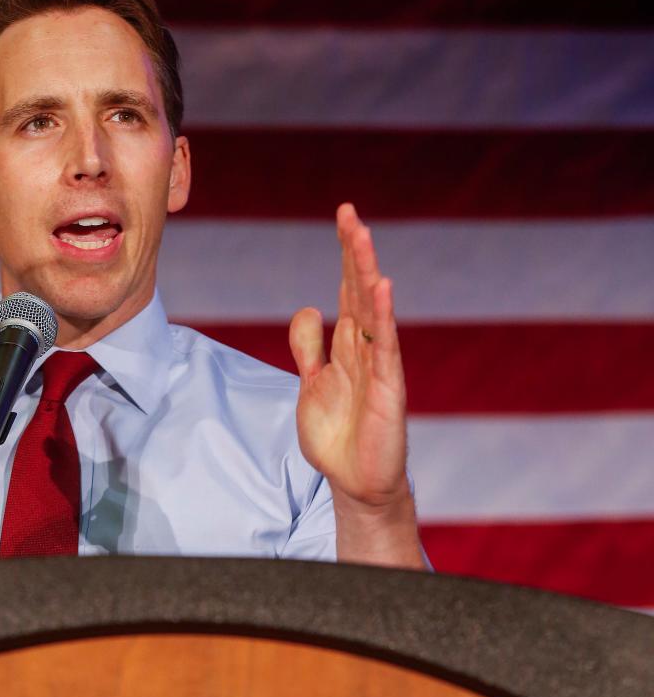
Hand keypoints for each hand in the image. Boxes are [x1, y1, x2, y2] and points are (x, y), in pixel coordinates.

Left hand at [290, 203, 423, 566]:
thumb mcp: (312, 386)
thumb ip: (308, 349)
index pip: (347, 291)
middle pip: (360, 291)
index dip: (344, 256)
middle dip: (354, 252)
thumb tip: (309, 309)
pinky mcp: (388, 389)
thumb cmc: (338, 438)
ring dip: (367, 273)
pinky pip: (385, 348)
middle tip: (349, 213)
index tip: (343, 217)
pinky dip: (383, 317)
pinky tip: (382, 288)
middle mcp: (366, 349)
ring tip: (361, 237)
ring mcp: (379, 367)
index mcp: (347, 347)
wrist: (355, 483)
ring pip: (373, 310)